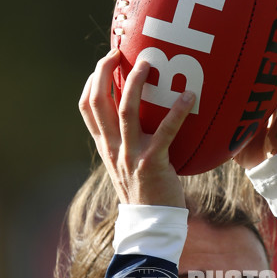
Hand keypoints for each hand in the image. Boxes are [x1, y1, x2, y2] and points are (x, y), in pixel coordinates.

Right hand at [78, 48, 195, 206]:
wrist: (152, 226)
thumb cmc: (148, 194)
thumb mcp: (131, 166)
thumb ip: (133, 143)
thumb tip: (150, 118)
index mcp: (106, 147)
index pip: (87, 108)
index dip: (91, 81)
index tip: (104, 62)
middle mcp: (112, 149)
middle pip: (98, 103)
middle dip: (103, 72)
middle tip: (119, 52)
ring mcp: (130, 156)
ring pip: (125, 112)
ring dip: (134, 84)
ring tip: (149, 63)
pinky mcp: (152, 164)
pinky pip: (165, 132)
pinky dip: (177, 112)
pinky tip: (190, 97)